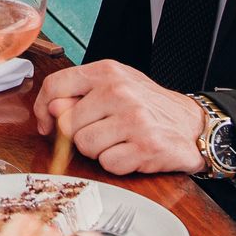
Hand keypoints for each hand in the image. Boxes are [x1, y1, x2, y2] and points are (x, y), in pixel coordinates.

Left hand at [32, 59, 207, 175]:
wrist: (193, 125)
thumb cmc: (147, 106)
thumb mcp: (113, 88)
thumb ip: (78, 95)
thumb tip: (51, 110)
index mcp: (107, 71)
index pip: (55, 86)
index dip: (42, 109)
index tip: (45, 122)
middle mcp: (119, 91)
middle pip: (68, 123)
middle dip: (80, 133)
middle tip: (104, 131)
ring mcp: (134, 118)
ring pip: (85, 146)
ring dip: (98, 150)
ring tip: (119, 141)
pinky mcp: (146, 145)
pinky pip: (108, 163)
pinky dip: (117, 163)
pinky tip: (132, 152)